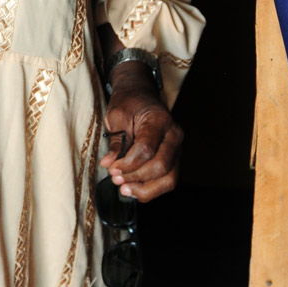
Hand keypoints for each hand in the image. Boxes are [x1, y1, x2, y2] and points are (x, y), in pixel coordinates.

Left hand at [98, 61, 182, 202]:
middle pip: (161, 166)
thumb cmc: (129, 103)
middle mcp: (174, 135)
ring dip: (144, 189)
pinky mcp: (173, 160)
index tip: (111, 167)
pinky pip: (167, 181)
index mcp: (160, 120)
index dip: (127, 163)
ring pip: (169, 179)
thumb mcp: (117, 115)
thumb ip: (116, 140)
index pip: (146, 149)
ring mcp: (177, 149)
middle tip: (115, 177)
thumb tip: (110, 163)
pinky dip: (150, 190)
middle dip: (135, 176)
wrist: (141, 96)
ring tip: (123, 187)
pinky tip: (133, 188)